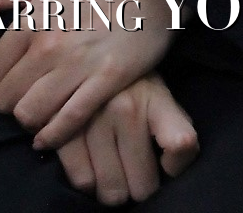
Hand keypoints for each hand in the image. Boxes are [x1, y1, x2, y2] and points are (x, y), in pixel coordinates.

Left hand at [0, 0, 176, 149]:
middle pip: (8, 99)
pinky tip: (47, 136)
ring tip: (36, 113)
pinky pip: (67, 122)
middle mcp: (50, 44)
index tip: (7, 81)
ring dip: (29, 120)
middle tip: (23, 98)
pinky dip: (52, 136)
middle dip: (10, 104)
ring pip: (32, 114)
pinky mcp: (103, 84)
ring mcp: (77, 66)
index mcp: (32, 19)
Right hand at [56, 71, 198, 203]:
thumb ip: (175, 129)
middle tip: (133, 172)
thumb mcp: (161, 95)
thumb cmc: (131, 84)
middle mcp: (125, 108)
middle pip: (141, 187)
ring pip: (109, 190)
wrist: (88, 51)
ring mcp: (92, 118)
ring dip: (111, 188)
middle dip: (137, 186)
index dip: (176, 165)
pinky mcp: (62, 126)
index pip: (180, 143)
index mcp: (154, 98)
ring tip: (113, 170)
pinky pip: (82, 180)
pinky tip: (93, 166)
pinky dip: (89, 182)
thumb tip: (169, 169)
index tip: (166, 165)